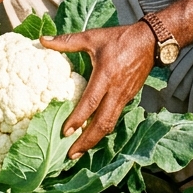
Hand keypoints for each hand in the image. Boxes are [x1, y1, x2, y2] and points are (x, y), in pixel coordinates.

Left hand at [41, 21, 154, 158]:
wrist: (150, 41)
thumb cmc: (119, 39)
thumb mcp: (92, 37)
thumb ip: (67, 41)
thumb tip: (43, 40)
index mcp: (105, 76)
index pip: (91, 103)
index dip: (78, 119)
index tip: (65, 132)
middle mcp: (115, 90)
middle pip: (102, 123)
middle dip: (87, 142)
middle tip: (71, 155)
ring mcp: (124, 96)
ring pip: (110, 124)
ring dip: (95, 139)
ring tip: (79, 151)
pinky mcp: (128, 98)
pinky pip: (114, 117)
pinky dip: (103, 129)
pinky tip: (92, 134)